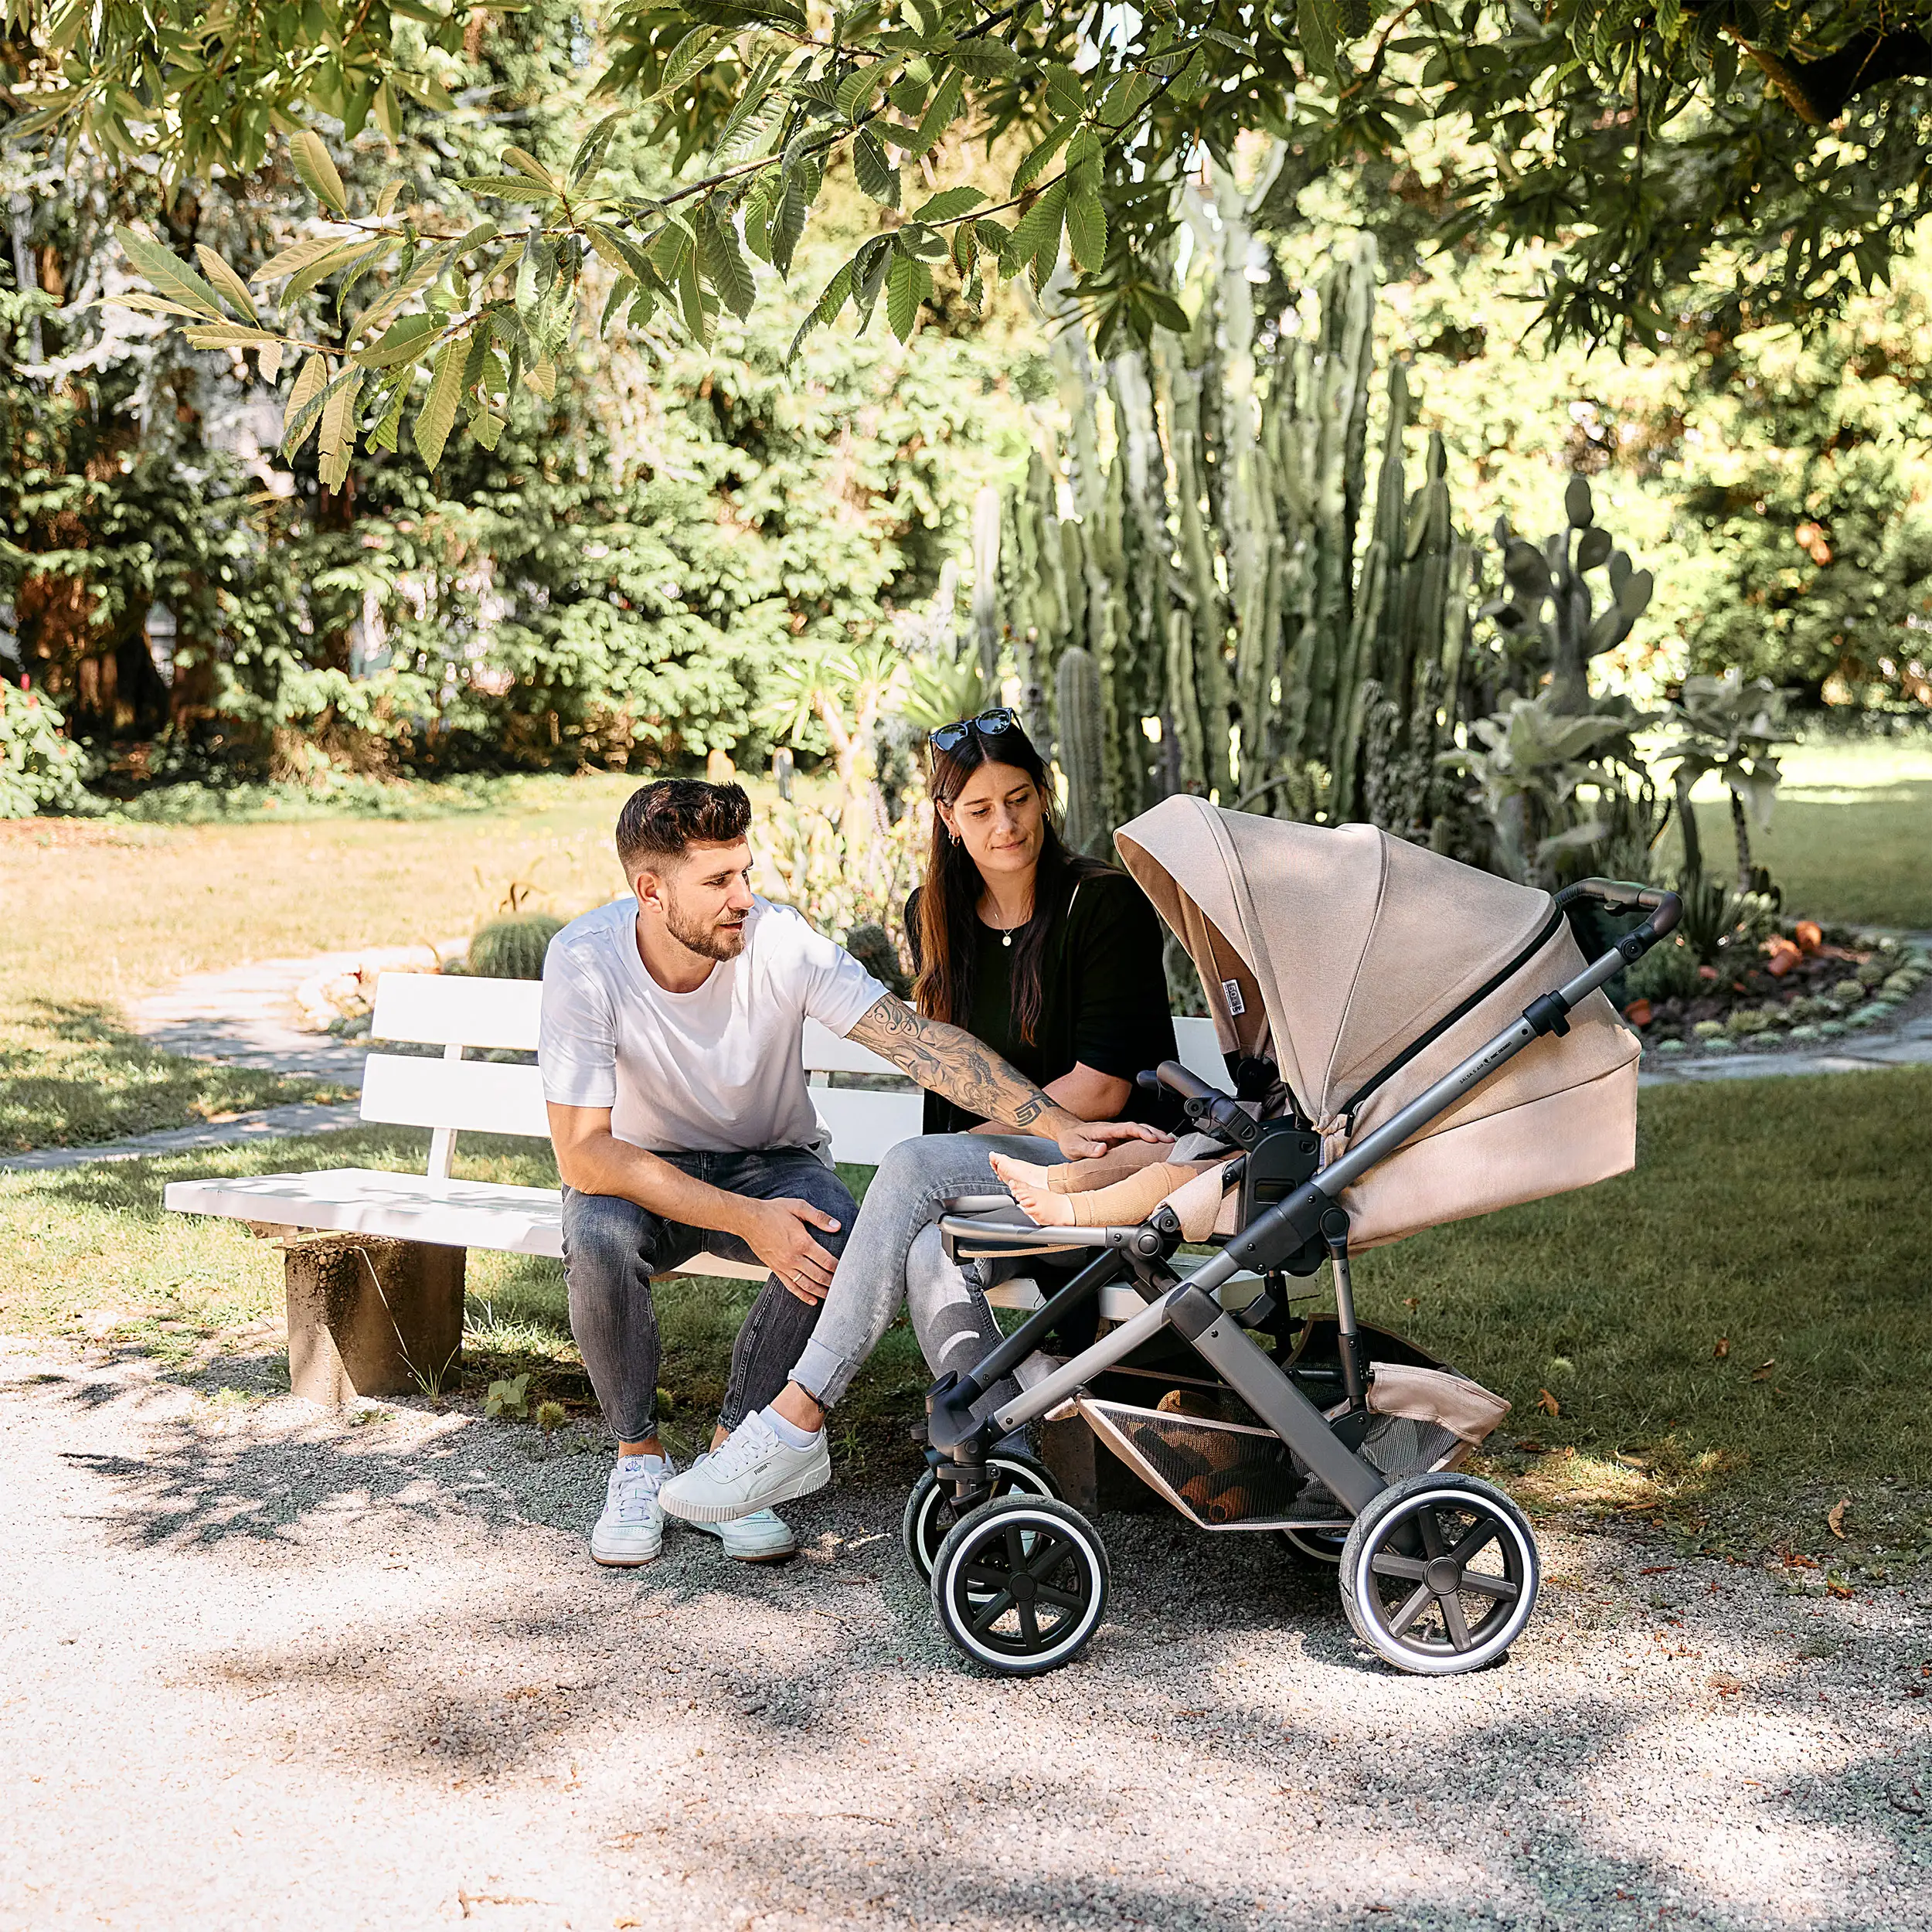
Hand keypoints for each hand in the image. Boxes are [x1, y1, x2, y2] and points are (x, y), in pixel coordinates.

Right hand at [733, 1196, 842, 1303]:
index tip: (848, 1271)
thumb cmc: (774, 1211)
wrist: (749, 1219)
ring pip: (806, 1284)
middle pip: (819, 1275)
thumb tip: (837, 1226)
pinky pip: (791, 1286)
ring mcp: (784, 1266)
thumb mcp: (798, 1207)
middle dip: (833, 1282)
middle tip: (845, 1287)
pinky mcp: (776, 1269)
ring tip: (833, 1296)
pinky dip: (803, 1295)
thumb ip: (819, 1217)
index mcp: (802, 1242)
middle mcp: (794, 1257)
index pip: (826, 1260)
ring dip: (821, 1291)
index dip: (839, 1268)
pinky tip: (812, 1300)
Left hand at [1049, 1117, 1172, 1161]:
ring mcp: (1118, 1135)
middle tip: (1170, 1142)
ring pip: (1140, 1132)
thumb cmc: (1071, 1140)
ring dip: (1155, 1136)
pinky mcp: (1119, 1141)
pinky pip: (1137, 1139)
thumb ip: (1088, 1148)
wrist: (1067, 1134)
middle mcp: (1115, 1130)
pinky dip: (1149, 1141)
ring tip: (1171, 1144)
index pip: (1128, 1128)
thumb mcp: (1074, 1146)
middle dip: (1155, 1133)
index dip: (1141, 1132)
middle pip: (1139, 1128)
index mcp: (1106, 1130)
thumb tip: (1102, 1149)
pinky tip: (1159, 1147)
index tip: (1154, 1139)